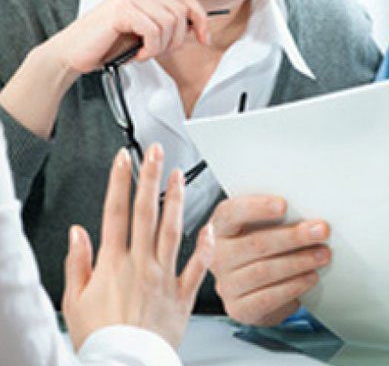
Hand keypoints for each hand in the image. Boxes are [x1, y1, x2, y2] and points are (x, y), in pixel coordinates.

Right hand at [0, 0, 210, 138]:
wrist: (72, 54)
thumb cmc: (107, 45)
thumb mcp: (145, 33)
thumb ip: (167, 25)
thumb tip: (198, 29)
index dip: (200, 18)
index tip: (204, 38)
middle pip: (181, 12)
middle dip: (178, 39)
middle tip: (160, 52)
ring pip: (170, 23)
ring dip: (162, 46)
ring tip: (145, 53)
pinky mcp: (122, 9)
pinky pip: (154, 31)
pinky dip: (151, 49)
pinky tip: (138, 54)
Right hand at [62, 144, 214, 349]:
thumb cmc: (98, 340)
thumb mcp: (74, 303)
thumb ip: (78, 263)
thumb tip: (78, 232)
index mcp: (113, 264)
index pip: (115, 212)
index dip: (120, 181)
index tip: (124, 158)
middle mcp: (141, 264)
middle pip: (146, 212)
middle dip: (150, 177)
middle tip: (156, 152)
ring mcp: (164, 277)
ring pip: (173, 230)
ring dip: (177, 200)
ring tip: (180, 176)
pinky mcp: (182, 295)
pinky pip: (198, 267)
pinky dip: (205, 247)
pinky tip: (210, 228)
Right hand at [210, 195, 330, 325]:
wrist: (252, 288)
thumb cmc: (261, 246)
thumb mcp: (261, 226)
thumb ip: (274, 217)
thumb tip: (307, 211)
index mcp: (219, 228)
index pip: (230, 213)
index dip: (256, 208)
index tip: (284, 205)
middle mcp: (217, 256)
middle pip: (255, 244)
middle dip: (293, 236)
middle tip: (321, 230)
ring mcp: (225, 285)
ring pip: (264, 271)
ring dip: (299, 262)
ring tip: (322, 254)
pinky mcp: (239, 309)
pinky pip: (268, 297)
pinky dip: (294, 286)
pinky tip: (311, 277)